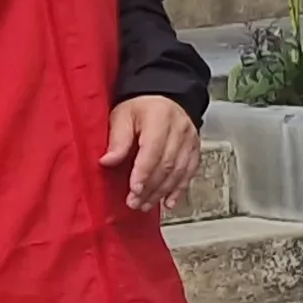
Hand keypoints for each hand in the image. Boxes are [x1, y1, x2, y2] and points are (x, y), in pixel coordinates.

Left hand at [103, 94, 200, 212]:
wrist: (164, 97)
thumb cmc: (140, 108)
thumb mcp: (122, 115)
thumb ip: (118, 139)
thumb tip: (108, 161)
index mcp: (160, 118)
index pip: (153, 150)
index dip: (144, 173)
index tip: (134, 190)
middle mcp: (179, 129)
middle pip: (167, 164)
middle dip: (151, 187)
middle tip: (135, 202)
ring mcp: (190, 140)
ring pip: (179, 171)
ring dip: (162, 192)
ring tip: (146, 205)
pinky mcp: (195, 149)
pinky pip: (189, 172)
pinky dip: (179, 189)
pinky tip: (169, 202)